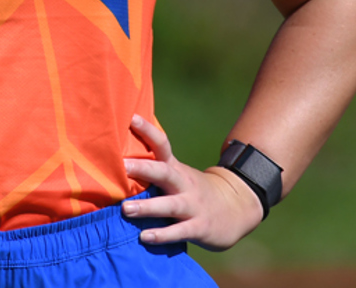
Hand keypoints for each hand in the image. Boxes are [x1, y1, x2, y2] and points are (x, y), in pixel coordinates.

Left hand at [121, 115, 264, 251]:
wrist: (237, 208)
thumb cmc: (194, 191)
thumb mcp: (178, 175)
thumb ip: (154, 171)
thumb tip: (117, 160)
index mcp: (176, 169)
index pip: (162, 145)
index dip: (148, 131)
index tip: (131, 118)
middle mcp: (184, 185)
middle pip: (164, 173)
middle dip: (142, 169)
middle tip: (121, 166)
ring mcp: (193, 206)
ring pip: (170, 205)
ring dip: (148, 207)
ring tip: (126, 209)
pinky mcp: (199, 227)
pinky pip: (179, 231)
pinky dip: (162, 235)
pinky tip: (144, 237)